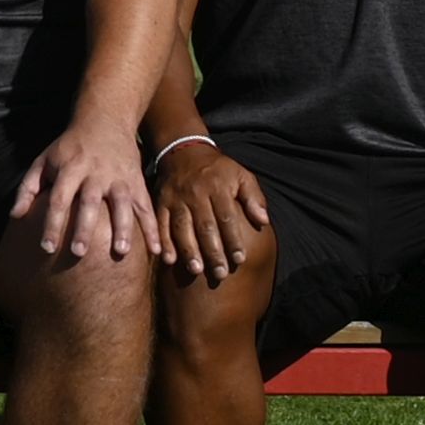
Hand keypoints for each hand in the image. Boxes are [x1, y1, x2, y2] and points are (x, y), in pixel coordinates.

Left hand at [11, 122, 151, 263]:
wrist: (104, 120)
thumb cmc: (69, 147)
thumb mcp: (44, 159)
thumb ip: (28, 187)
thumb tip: (14, 216)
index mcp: (70, 168)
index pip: (58, 198)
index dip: (51, 223)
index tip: (46, 248)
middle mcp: (95, 173)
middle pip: (89, 202)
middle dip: (84, 228)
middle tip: (78, 253)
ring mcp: (118, 177)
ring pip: (122, 203)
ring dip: (123, 228)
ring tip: (120, 252)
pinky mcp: (136, 181)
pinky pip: (145, 205)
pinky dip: (152, 227)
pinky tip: (155, 250)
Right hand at [153, 141, 266, 284]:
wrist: (184, 151)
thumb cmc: (218, 169)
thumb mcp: (241, 175)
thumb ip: (254, 197)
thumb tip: (264, 221)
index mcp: (218, 187)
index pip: (227, 217)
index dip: (233, 240)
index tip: (239, 259)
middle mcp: (196, 193)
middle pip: (205, 226)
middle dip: (213, 251)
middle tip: (220, 274)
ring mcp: (177, 198)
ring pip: (182, 227)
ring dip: (188, 250)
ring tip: (196, 270)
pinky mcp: (161, 202)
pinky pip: (160, 224)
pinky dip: (164, 242)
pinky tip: (168, 260)